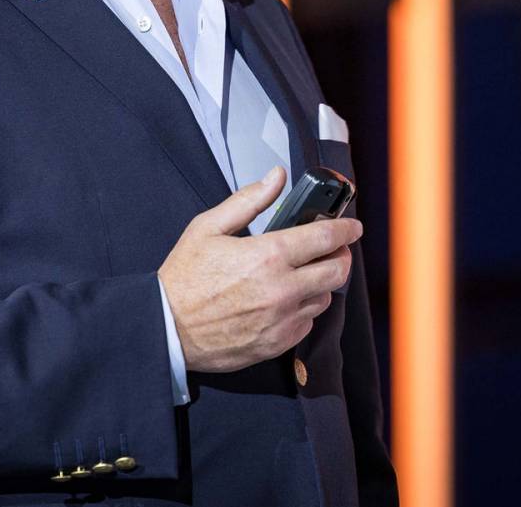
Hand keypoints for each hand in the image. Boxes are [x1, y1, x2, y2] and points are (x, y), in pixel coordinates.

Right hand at [156, 167, 361, 372]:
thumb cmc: (184, 278)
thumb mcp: (208, 227)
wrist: (167, 329)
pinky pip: (307, 324)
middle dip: (341, 255)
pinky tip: (286, 300)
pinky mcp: (278, 343)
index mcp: (267, 255)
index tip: (353, 226)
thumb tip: (277, 177)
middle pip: (337, 270)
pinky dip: (304, 310)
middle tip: (334, 249)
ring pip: (324, 298)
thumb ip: (248, 200)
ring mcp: (282, 320)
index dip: (346, 229)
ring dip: (321, 283)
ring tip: (303, 274)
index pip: (325, 237)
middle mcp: (281, 289)